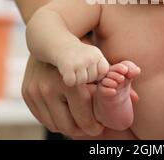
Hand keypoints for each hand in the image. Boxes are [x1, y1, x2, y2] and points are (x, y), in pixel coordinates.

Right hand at [22, 54, 140, 136]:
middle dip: (83, 130)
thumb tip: (136, 98)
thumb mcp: (100, 62)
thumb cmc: (83, 49)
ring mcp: (36, 90)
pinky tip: (67, 115)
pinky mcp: (27, 92)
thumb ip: (116, 80)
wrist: (49, 33)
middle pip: (69, 125)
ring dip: (69, 128)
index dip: (95, 125)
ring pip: (55, 125)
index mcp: (71, 81)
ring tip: (81, 124)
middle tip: (92, 128)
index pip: (85, 116)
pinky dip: (55, 120)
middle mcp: (51, 87)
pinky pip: (42, 118)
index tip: (101, 125)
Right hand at [55, 42, 109, 86]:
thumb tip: (116, 81)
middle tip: (78, 68)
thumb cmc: (80, 55)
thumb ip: (102, 68)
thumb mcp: (94, 57)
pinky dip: (68, 80)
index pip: (103, 73)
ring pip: (82, 82)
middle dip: (85, 77)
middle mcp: (90, 58)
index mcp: (98, 55)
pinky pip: (71, 82)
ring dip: (76, 79)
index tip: (89, 69)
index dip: (96, 74)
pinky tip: (67, 72)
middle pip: (92, 78)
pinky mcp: (68, 67)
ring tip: (73, 70)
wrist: (62, 45)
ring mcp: (79, 62)